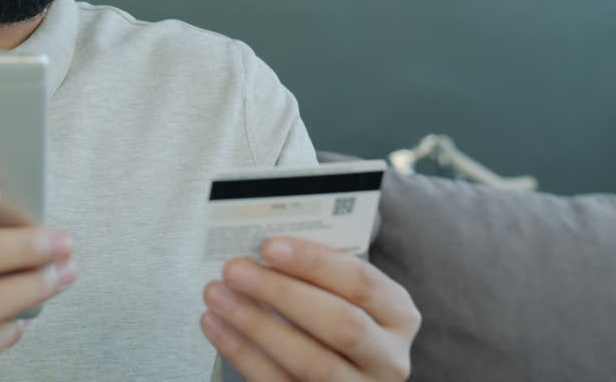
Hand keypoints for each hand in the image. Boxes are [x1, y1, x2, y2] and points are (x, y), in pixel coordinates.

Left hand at [201, 238, 420, 381]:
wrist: (343, 372)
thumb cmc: (337, 318)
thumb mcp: (343, 294)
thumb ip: (316, 273)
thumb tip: (262, 248)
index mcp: (398, 314)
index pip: (362, 282)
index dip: (314, 262)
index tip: (269, 246)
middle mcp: (388, 358)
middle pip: (340, 323)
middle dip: (281, 293)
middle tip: (235, 270)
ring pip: (311, 361)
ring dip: (256, 325)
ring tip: (218, 296)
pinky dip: (243, 354)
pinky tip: (217, 327)